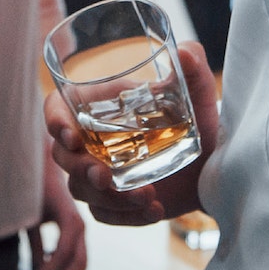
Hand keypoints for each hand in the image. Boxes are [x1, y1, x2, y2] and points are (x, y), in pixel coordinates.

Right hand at [26, 150, 87, 269]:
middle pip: (80, 263)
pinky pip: (61, 248)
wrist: (29, 158)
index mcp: (74, 225)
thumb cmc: (29, 190)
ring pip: (72, 258)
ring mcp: (73, 217)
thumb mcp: (33, 222)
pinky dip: (48, 265)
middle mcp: (78, 223)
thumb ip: (38, 245)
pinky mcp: (63, 212)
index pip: (78, 261)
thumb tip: (39, 269)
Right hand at [45, 41, 218, 227]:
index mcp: (98, 106)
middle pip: (62, 156)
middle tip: (105, 176)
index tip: (72, 137)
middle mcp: (92, 140)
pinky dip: (128, 216)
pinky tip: (154, 210)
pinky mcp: (115, 203)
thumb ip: (193, 69)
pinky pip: (107, 215)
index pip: (57, 109)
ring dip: (109, 197)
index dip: (55, 122)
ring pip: (82, 190)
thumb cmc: (196, 119)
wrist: (213, 163)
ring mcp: (101, 173)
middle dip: (80, 169)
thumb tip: (186, 53)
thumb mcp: (196, 95)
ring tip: (146, 194)